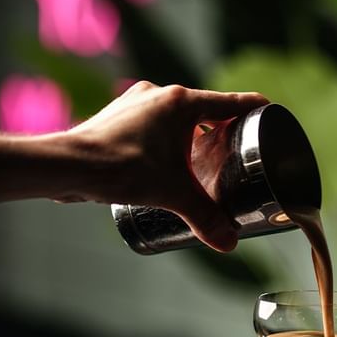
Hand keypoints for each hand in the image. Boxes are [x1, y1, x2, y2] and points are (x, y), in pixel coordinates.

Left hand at [66, 81, 268, 251]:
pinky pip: (153, 121)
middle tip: (234, 148)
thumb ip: (205, 217)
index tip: (269, 110)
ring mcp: (135, 102)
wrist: (67, 165)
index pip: (229, 102)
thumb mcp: (172, 194)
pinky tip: (164, 159)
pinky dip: (165, 137)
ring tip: (200, 158)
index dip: (253, 107)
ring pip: (175, 115)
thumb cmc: (118, 167)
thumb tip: (229, 242)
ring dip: (190, 132)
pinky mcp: (118, 115)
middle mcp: (158, 95)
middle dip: (220, 127)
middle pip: (203, 107)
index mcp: (180, 103)